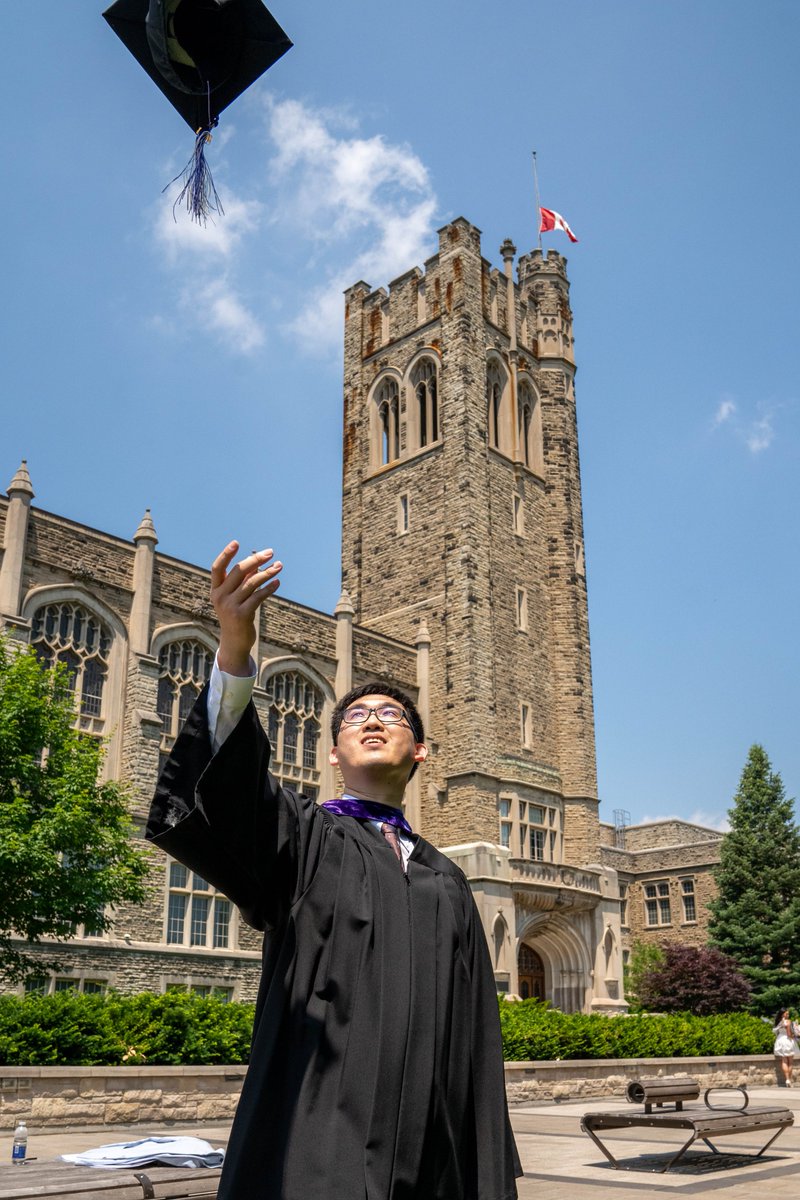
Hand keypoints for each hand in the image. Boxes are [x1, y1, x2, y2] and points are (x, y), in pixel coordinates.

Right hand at [210, 542, 282, 674]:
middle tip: (270, 552)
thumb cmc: (236, 615)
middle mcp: (220, 596)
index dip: (226, 554)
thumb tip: (257, 560)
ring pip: (251, 583)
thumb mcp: (236, 596)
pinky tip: (277, 582)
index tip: (236, 542)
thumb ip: (243, 580)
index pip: (217, 568)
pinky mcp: (242, 615)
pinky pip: (258, 596)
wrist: (234, 642)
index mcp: (215, 589)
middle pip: (238, 571)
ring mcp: (230, 606)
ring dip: (267, 572)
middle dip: (256, 559)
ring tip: (279, 566)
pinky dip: (269, 588)